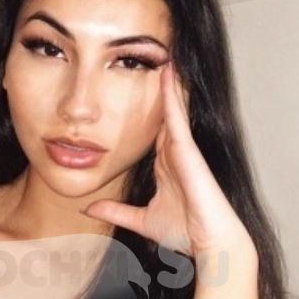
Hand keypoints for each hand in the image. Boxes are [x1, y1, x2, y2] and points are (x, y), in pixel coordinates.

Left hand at [82, 62, 254, 259]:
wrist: (209, 244)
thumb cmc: (184, 233)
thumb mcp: (141, 220)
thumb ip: (115, 212)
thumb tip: (89, 209)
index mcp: (166, 167)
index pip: (152, 133)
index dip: (144, 112)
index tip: (134, 90)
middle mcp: (175, 155)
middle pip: (162, 115)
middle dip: (156, 90)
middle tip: (149, 58)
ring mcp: (183, 150)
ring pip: (172, 110)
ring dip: (166, 84)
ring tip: (160, 54)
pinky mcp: (188, 150)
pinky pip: (177, 117)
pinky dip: (172, 96)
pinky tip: (167, 73)